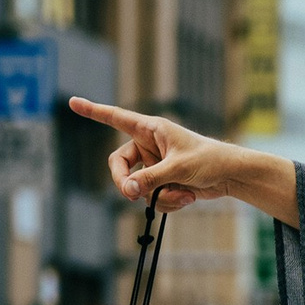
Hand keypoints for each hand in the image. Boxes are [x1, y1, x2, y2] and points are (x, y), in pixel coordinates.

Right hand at [69, 97, 231, 207]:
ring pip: (138, 188)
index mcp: (151, 130)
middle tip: (132, 195)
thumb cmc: (209, 160)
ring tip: (184, 193)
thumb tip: (127, 190)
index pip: (116, 118)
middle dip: (125, 183)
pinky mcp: (163, 183)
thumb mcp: (178, 168)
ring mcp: (155, 166)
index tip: (73, 102)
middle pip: (119, 166)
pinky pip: (153, 198)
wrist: (231, 176)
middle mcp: (149, 146)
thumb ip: (150, 179)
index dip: (94, 111)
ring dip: (160, 196)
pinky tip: (189, 198)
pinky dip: (169, 202)